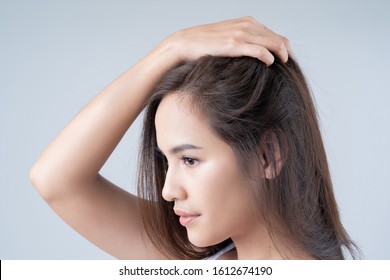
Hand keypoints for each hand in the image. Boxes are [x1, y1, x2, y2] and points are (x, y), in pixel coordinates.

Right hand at [160, 16, 290, 66]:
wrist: (185, 43)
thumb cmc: (205, 44)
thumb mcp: (228, 37)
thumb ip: (243, 40)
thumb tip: (255, 53)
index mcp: (247, 22)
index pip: (274, 34)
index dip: (282, 47)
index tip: (283, 60)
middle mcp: (247, 25)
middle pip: (277, 38)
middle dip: (285, 52)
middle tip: (287, 65)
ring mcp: (241, 34)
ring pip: (272, 43)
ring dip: (280, 55)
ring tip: (282, 65)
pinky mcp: (234, 45)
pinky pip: (260, 50)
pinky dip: (268, 57)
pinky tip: (269, 64)